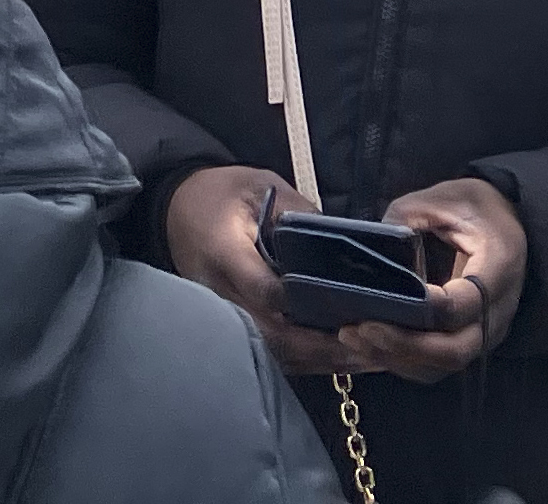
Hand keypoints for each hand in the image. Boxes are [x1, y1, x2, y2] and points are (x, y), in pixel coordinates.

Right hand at [163, 165, 362, 376]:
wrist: (176, 209)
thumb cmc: (221, 194)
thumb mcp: (260, 186)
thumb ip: (298, 213)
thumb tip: (339, 241)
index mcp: (226, 253)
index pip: (266, 291)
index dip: (305, 305)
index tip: (350, 310)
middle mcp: (222, 294)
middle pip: (274, 335)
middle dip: (322, 347)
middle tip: (370, 348)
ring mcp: (222, 316)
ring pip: (272, 352)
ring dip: (318, 361)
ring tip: (366, 359)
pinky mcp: (229, 325)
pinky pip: (267, 352)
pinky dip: (303, 360)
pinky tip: (337, 359)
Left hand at [339, 179, 528, 383]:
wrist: (510, 221)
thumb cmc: (479, 208)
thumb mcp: (447, 196)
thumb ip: (407, 216)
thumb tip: (369, 246)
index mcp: (498, 267)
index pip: (463, 305)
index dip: (424, 310)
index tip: (383, 301)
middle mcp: (498, 309)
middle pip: (454, 350)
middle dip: (404, 346)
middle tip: (361, 329)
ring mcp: (487, 331)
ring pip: (443, 365)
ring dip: (397, 358)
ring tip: (354, 338)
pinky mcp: (471, 339)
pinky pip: (438, 364)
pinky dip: (404, 361)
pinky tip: (371, 346)